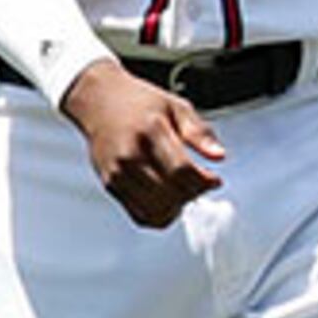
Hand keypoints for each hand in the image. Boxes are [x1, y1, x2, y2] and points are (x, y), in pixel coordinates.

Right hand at [59, 63, 224, 227]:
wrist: (98, 102)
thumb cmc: (140, 103)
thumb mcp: (177, 107)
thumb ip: (199, 132)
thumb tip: (219, 156)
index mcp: (149, 132)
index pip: (181, 171)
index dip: (204, 182)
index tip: (215, 180)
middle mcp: (129, 156)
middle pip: (169, 194)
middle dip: (194, 194)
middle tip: (201, 184)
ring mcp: (116, 173)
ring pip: (155, 210)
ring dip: (178, 208)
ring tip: (185, 191)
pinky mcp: (110, 185)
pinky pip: (139, 215)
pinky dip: (160, 215)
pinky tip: (169, 200)